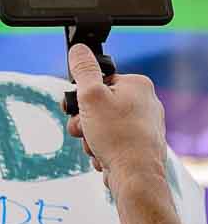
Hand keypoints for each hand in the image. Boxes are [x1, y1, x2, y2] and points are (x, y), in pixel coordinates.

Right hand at [67, 44, 185, 223]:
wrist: (135, 174)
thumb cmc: (118, 136)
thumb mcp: (91, 97)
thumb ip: (83, 71)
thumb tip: (79, 49)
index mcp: (137, 85)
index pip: (98, 82)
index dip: (82, 98)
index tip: (78, 109)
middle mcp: (145, 101)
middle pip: (99, 106)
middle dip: (85, 122)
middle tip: (85, 131)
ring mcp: (144, 124)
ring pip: (103, 126)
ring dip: (91, 138)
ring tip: (97, 146)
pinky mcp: (141, 143)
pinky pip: (112, 142)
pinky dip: (103, 149)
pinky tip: (106, 156)